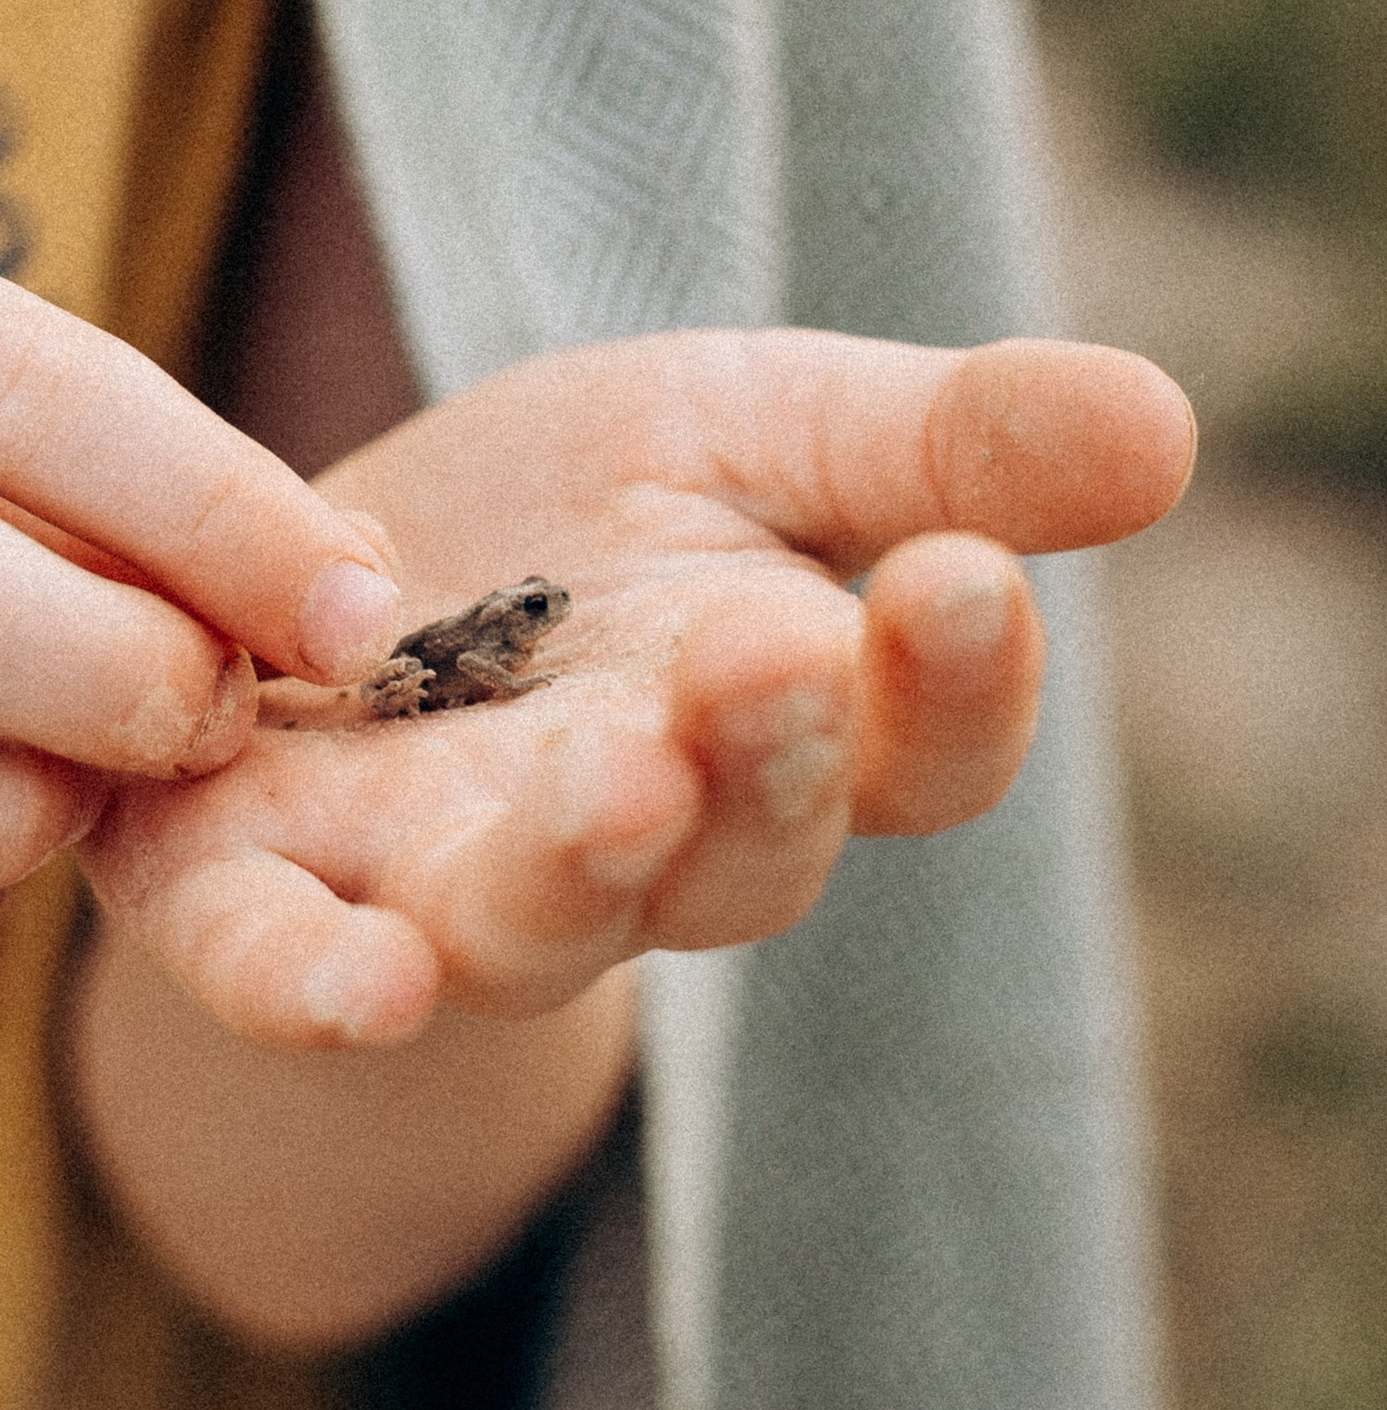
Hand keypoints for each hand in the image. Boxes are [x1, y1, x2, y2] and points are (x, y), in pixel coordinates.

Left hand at [82, 331, 1193, 1045]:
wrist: (289, 579)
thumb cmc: (565, 516)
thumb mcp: (752, 427)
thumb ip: (935, 444)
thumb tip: (1164, 422)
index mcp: (779, 730)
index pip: (917, 752)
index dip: (952, 685)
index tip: (962, 575)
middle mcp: (632, 845)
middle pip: (739, 856)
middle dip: (765, 761)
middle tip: (778, 655)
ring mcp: (438, 886)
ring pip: (532, 923)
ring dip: (581, 867)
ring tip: (622, 781)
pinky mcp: (244, 885)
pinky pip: (276, 966)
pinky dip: (311, 986)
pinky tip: (358, 980)